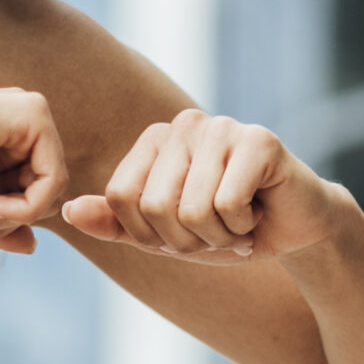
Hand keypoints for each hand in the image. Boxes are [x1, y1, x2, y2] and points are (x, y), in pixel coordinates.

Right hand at [0, 70, 66, 253]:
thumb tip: (33, 246)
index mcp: (3, 138)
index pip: (26, 194)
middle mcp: (21, 124)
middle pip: (42, 194)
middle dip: (1, 220)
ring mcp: (30, 114)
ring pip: (50, 191)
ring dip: (5, 216)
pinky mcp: (33, 114)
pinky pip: (53, 181)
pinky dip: (20, 208)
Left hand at [60, 110, 348, 264]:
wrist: (295, 231)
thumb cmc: (227, 229)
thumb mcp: (164, 236)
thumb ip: (116, 224)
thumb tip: (69, 210)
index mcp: (155, 139)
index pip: (120, 198)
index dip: (150, 235)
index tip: (184, 232)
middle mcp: (185, 123)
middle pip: (154, 206)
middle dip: (186, 240)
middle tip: (218, 231)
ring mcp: (222, 127)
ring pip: (191, 210)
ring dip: (219, 236)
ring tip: (239, 222)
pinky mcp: (259, 140)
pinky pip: (227, 203)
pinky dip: (243, 226)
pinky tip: (259, 212)